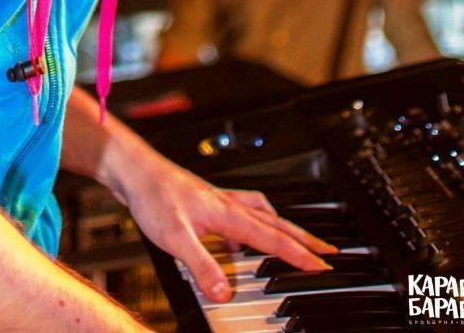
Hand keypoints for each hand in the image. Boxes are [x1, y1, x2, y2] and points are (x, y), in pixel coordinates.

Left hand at [113, 147, 334, 305]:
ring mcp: (219, 200)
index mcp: (228, 214)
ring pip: (263, 213)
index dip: (299, 254)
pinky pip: (246, 209)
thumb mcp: (176, 239)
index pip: (272, 238)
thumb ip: (202, 267)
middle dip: (304, 237)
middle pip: (277, 222)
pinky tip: (246, 233)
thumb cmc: (154, 197)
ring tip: (298, 239)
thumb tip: (225, 293)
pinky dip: (257, 219)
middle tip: (328, 250)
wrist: (135, 171)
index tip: (323, 265)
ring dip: (285, 226)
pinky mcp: (208, 200)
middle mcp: (229, 204)